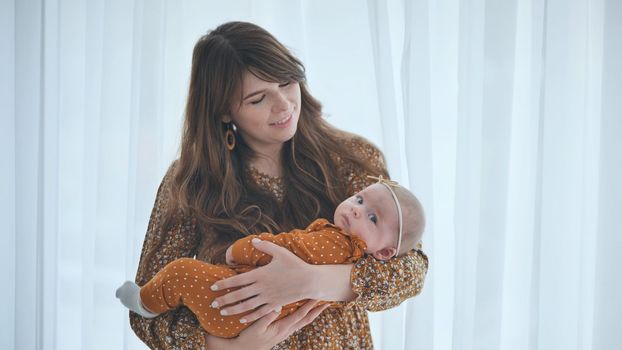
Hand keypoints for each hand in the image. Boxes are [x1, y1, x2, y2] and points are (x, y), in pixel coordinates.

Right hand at [206, 300, 329, 349]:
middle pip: (306, 319)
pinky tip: (304, 313)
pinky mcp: (281, 332)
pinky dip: (303, 316)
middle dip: (317, 310)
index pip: (301, 315)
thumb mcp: (256, 327)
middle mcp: (287, 330)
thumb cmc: (249, 338)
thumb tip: (278, 305)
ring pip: (303, 322)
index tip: (319, 297)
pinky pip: (296, 323)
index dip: (310, 306)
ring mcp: (285, 332)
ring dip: (312, 313)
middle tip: (328, 301)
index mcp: (283, 327)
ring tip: (319, 306)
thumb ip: (267, 316)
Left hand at [210, 239, 314, 322]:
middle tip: (212, 303)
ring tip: (222, 312)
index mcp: (260, 274)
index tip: (213, 287)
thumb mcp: (280, 252)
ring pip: (246, 306)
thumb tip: (254, 240)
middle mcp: (261, 288)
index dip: (224, 284)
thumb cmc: (295, 265)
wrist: (309, 281)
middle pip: (238, 295)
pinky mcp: (274, 305)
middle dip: (224, 300)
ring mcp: (268, 298)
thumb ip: (265, 246)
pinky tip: (241, 319)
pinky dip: (249, 317)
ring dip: (233, 310)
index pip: (237, 280)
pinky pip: (259, 313)